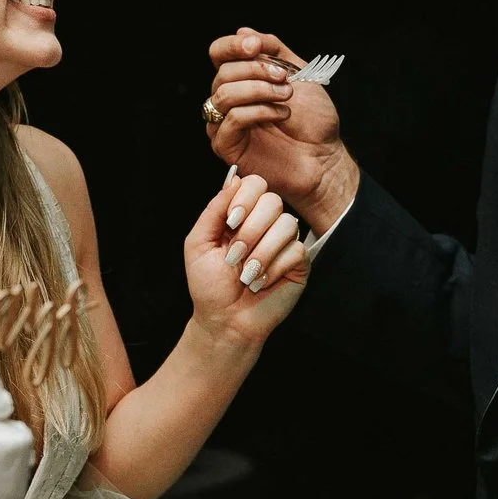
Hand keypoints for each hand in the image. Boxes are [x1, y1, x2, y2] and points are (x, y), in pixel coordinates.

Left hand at [182, 170, 307, 347]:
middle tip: (234, 256)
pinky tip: (262, 282)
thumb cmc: (209, 286)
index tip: (230, 222)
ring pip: (287, 224)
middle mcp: (265, 224)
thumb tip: (234, 178)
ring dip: (261, 252)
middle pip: (273, 201)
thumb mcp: (198, 242)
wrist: (223, 320)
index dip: (244, 198)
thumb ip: (214, 209)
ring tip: (246, 274)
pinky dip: (274, 268)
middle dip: (250, 230)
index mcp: (242, 214)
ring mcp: (284, 242)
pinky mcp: (299, 263)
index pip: (255, 184)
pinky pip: (296, 250)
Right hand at [203, 30, 357, 230]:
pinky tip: (281, 114)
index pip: (219, 53)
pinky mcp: (227, 147)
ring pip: (224, 95)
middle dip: (257, 70)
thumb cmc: (313, 120)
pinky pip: (232, 119)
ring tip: (287, 96)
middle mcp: (228, 100)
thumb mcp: (299, 73)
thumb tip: (243, 31)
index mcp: (241, 79)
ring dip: (259, 90)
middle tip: (285, 78)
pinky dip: (259, 111)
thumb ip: (274, 50)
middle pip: (223, 72)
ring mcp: (224, 124)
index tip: (257, 47)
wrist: (324, 158)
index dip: (233, 46)